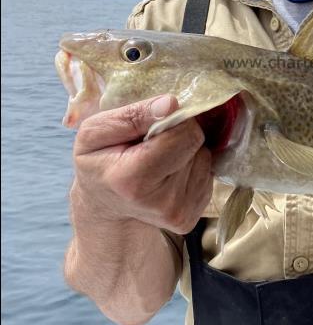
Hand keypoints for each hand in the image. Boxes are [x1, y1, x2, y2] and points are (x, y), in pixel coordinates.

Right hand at [71, 95, 212, 233]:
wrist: (101, 211)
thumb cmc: (97, 166)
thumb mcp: (94, 134)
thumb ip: (131, 116)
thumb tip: (171, 104)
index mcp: (134, 180)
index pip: (183, 134)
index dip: (172, 120)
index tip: (151, 126)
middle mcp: (163, 202)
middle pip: (196, 144)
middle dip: (178, 135)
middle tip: (151, 145)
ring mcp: (179, 214)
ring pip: (203, 158)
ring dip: (185, 153)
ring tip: (156, 162)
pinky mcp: (191, 219)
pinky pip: (206, 176)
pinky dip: (189, 169)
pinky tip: (166, 176)